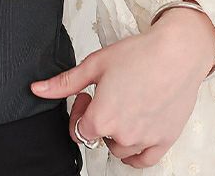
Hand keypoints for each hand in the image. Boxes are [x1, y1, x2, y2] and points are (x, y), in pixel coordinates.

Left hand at [29, 24, 213, 168]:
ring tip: (123, 105)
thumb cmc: (138, 54)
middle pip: (99, 138)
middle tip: (106, 95)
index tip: (87, 95)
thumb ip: (65, 83)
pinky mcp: (165, 140)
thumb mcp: (94, 64)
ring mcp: (146, 140)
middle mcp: (123, 135)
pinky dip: (135, 152)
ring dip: (116, 133)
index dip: (79, 111)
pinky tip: (134, 132)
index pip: (79, 131)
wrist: (177, 53)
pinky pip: (143, 161)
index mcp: (102, 118)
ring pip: (120, 149)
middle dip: (98, 119)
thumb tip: (37, 90)